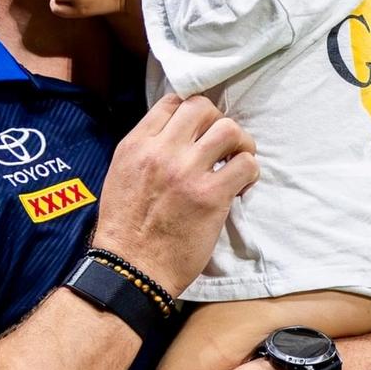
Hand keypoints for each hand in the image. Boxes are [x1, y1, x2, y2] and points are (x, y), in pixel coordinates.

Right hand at [93, 94, 257, 297]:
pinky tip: (240, 186)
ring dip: (239, 142)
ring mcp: (188, 172)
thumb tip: (174, 133)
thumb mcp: (121, 172)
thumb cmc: (125, 226)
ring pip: (229, 129)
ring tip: (236, 160)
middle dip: (216, 120)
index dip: (191, 112)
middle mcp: (162, 151)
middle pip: (202, 107)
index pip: (173, 101)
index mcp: (137, 143)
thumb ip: (145, 147)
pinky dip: (249, 171)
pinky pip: (245, 164)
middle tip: (220, 143)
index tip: (198, 129)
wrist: (131, 267)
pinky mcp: (211, 196)